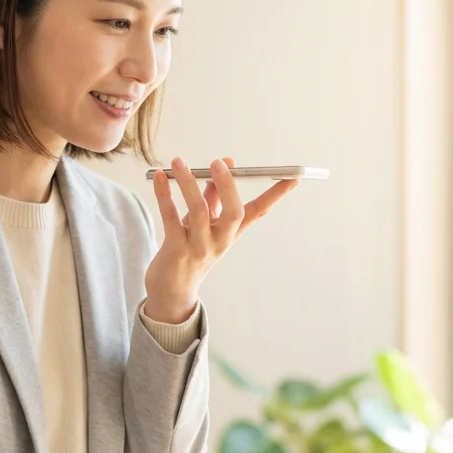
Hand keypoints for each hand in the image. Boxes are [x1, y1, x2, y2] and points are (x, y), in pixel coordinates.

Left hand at [143, 155, 298, 322]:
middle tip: (219, 162)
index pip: (259, 212)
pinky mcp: (175, 251)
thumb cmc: (188, 250)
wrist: (170, 291)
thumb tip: (225, 162)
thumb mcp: (205, 224)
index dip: (276, 195)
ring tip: (179, 162)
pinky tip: (159, 177)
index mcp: (231, 233)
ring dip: (188, 184)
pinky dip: (164, 196)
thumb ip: (214, 194)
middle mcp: (220, 241)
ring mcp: (199, 247)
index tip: (293, 177)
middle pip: (234, 213)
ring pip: (199, 212)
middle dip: (228, 186)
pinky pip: (170, 219)